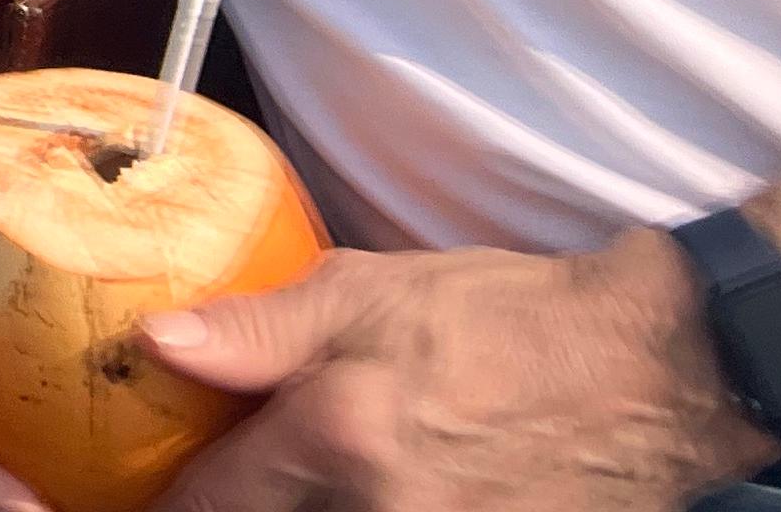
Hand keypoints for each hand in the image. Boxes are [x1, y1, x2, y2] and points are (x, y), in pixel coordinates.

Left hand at [142, 236, 772, 511]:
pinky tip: (354, 491)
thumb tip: (157, 343)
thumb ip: (256, 328)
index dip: (169, 503)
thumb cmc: (502, 318)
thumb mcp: (366, 291)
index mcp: (339, 438)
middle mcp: (382, 511)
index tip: (135, 491)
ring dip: (304, 509)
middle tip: (214, 484)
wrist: (645, 370)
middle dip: (234, 510)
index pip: (213, 503)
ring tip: (284, 480)